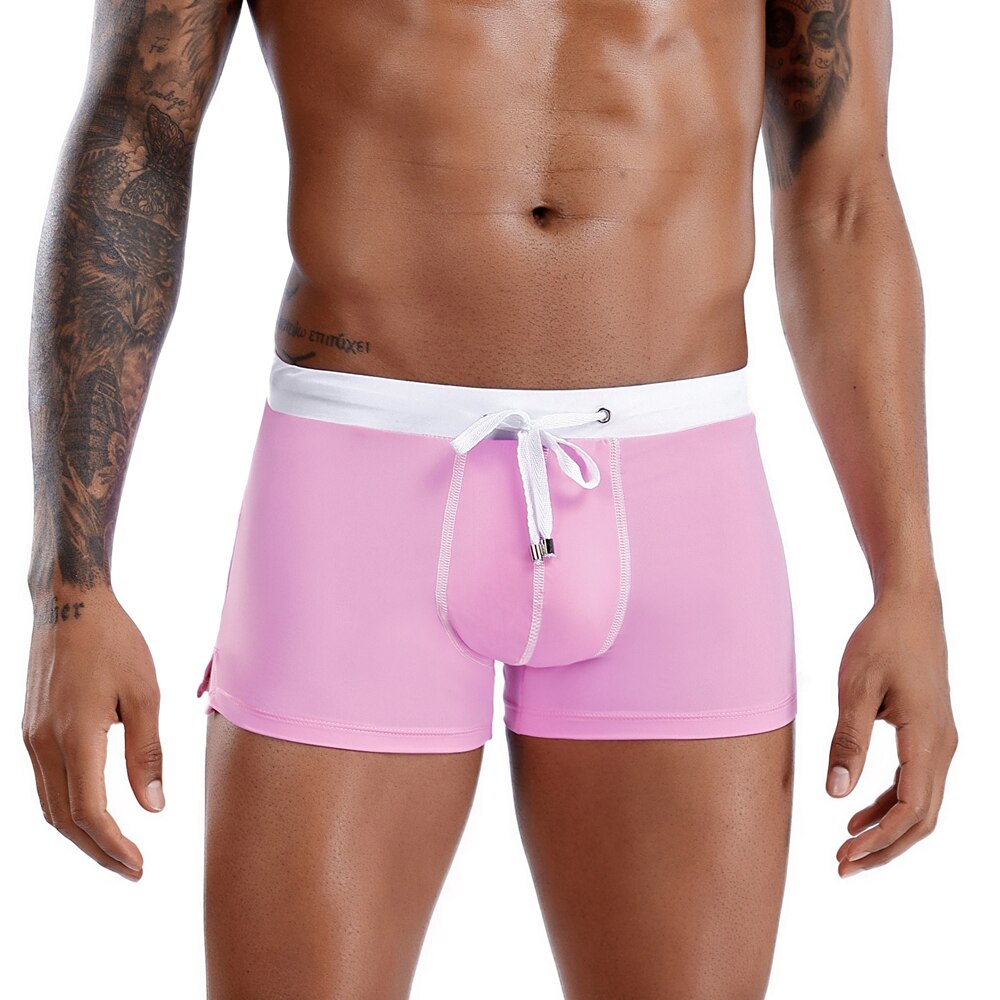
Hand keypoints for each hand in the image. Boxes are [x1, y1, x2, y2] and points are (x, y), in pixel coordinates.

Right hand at [22, 585, 164, 880]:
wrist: (69, 603)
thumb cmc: (114, 641)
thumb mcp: (144, 693)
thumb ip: (146, 752)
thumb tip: (153, 807)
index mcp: (75, 736)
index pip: (89, 811)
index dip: (113, 845)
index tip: (139, 865)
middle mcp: (43, 743)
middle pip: (64, 819)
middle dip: (98, 851)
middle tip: (131, 870)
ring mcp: (31, 737)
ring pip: (50, 805)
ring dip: (81, 834)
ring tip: (116, 850)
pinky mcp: (30, 729)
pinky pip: (45, 783)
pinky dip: (67, 808)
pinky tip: (92, 814)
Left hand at [826, 582, 957, 876]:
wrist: (910, 607)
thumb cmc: (880, 641)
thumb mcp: (855, 687)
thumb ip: (847, 741)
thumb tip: (835, 793)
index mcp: (927, 739)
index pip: (910, 809)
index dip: (878, 840)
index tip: (843, 854)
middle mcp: (944, 747)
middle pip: (921, 820)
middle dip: (884, 848)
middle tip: (842, 866)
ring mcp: (942, 743)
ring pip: (922, 806)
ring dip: (887, 831)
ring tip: (847, 848)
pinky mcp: (932, 736)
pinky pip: (917, 785)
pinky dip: (890, 806)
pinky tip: (858, 813)